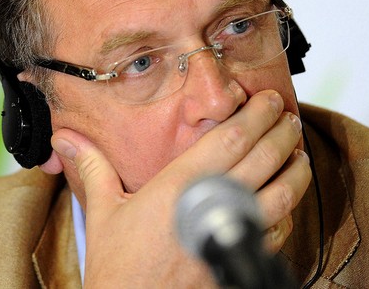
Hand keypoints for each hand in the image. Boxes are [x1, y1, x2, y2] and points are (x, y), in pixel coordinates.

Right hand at [51, 90, 310, 286]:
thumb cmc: (119, 270)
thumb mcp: (104, 214)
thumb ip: (94, 170)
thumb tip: (69, 140)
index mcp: (180, 185)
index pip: (231, 137)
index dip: (256, 114)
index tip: (267, 100)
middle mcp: (212, 204)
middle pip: (264, 157)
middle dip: (283, 132)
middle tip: (289, 117)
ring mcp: (231, 233)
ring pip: (282, 193)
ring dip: (296, 169)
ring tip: (299, 153)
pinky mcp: (241, 258)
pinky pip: (278, 230)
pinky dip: (288, 210)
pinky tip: (287, 200)